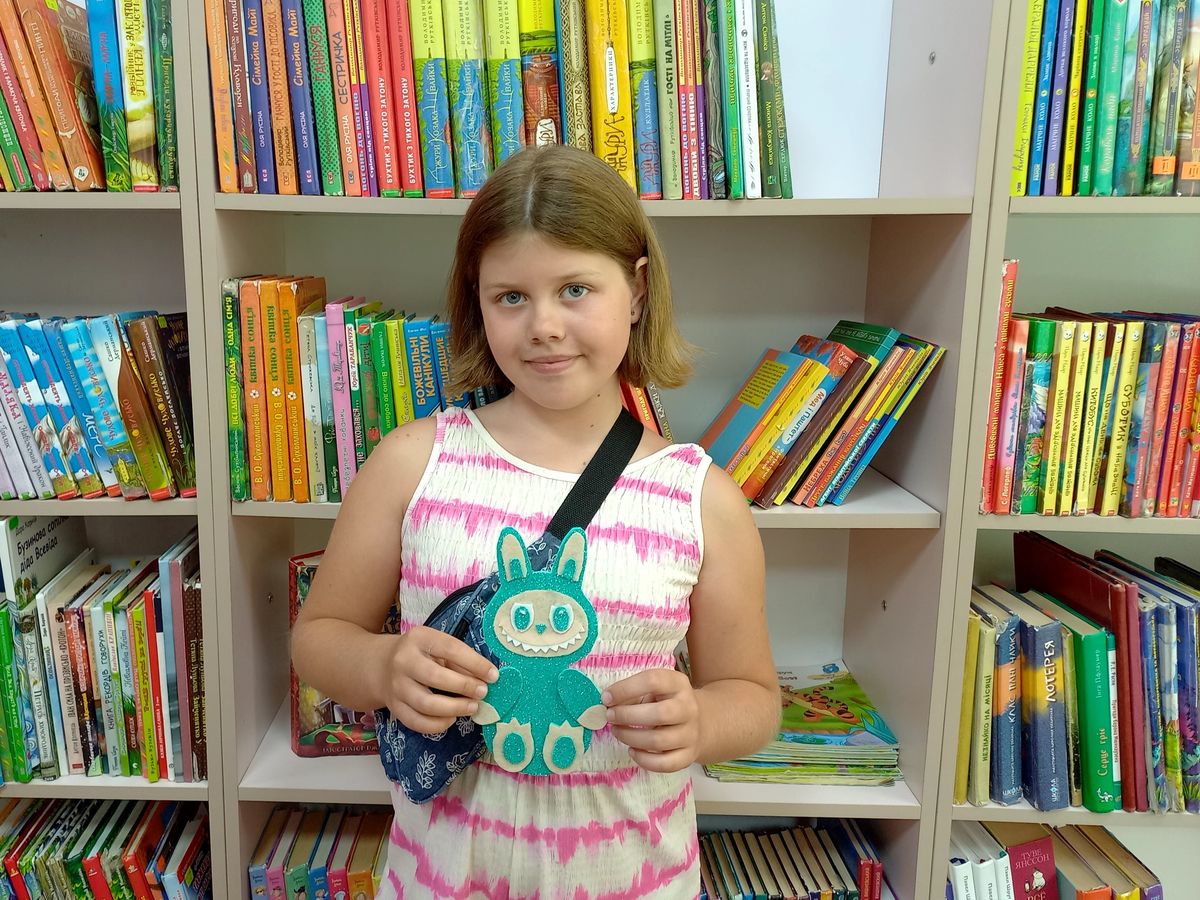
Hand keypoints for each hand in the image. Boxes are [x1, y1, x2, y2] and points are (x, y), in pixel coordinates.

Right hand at [376, 625, 498, 733]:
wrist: (382, 665)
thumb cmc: (421, 654)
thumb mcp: (438, 647)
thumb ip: (460, 660)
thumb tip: (486, 678)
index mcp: (419, 638)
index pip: (450, 649)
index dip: (475, 663)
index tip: (493, 675)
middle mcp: (403, 661)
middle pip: (436, 678)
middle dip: (465, 687)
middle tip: (483, 693)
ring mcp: (396, 686)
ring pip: (426, 704)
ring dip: (455, 708)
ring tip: (472, 707)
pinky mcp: (394, 707)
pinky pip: (417, 722)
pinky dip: (438, 724)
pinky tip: (452, 718)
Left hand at [602, 668, 699, 772]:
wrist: (702, 722)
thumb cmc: (667, 702)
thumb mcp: (655, 689)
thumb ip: (633, 693)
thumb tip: (608, 702)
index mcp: (678, 684)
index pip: (653, 681)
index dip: (625, 689)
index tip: (606, 698)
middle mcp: (688, 708)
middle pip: (660, 714)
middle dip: (628, 716)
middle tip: (610, 717)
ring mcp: (691, 734)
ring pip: (659, 741)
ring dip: (630, 738)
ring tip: (617, 732)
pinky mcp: (688, 756)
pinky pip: (665, 764)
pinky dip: (644, 760)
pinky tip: (632, 751)